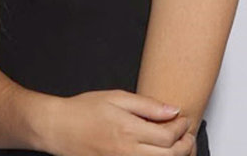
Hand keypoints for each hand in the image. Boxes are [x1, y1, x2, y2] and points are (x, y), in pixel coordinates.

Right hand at [43, 89, 194, 155]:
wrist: (59, 128)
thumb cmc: (84, 110)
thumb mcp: (116, 97)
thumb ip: (146, 105)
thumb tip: (172, 110)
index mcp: (128, 130)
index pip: (168, 136)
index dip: (182, 127)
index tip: (182, 118)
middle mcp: (128, 152)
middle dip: (185, 144)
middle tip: (187, 133)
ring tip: (179, 144)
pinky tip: (160, 152)